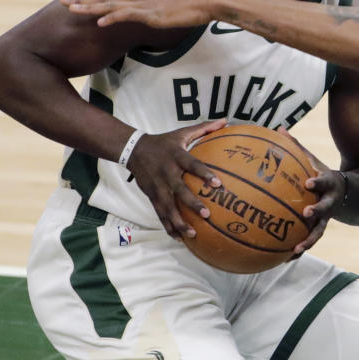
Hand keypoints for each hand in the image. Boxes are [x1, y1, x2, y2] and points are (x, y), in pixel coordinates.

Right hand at [125, 119, 225, 239]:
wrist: (133, 150)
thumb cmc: (164, 142)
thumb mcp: (181, 133)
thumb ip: (204, 128)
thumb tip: (225, 121)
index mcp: (176, 157)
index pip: (192, 165)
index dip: (204, 174)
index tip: (218, 184)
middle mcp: (167, 173)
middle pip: (179, 190)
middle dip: (192, 203)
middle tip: (207, 214)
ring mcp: (157, 187)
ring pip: (168, 207)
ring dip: (179, 222)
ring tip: (192, 234)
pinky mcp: (151, 196)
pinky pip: (160, 213)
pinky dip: (168, 226)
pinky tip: (179, 238)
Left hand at [276, 126, 344, 256]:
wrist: (347, 195)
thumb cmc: (321, 174)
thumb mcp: (313, 160)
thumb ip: (297, 147)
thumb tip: (278, 127)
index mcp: (328, 184)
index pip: (323, 182)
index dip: (318, 182)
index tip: (308, 182)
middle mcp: (329, 203)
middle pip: (325, 209)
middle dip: (317, 212)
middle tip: (306, 214)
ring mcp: (326, 219)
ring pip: (318, 232)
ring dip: (308, 242)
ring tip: (295, 250)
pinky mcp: (319, 229)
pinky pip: (309, 241)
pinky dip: (298, 251)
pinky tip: (284, 260)